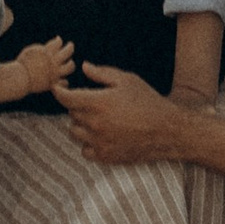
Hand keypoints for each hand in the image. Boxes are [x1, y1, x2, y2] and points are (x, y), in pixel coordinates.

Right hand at [15, 37, 74, 92]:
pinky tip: (62, 79)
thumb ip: (41, 48)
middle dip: (70, 47)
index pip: (58, 42)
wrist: (20, 78)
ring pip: (70, 66)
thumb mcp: (30, 51)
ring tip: (69, 63)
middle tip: (70, 45)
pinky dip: (64, 81)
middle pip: (68, 51)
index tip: (58, 40)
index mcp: (47, 51)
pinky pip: (65, 82)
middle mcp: (53, 61)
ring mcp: (55, 72)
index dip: (59, 40)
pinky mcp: (54, 82)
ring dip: (70, 64)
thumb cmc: (22, 63)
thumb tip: (48, 46)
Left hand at [56, 61, 182, 166]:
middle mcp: (95, 124)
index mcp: (98, 103)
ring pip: (75, 132)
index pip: (66, 98)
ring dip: (80, 124)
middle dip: (77, 105)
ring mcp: (100, 142)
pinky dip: (88, 143)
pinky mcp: (106, 157)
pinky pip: (85, 151)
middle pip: (72, 114)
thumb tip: (84, 66)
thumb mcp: (127, 80)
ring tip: (97, 118)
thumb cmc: (147, 101)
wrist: (166, 130)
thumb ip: (102, 73)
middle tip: (93, 101)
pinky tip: (100, 135)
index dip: (58, 91)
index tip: (58, 87)